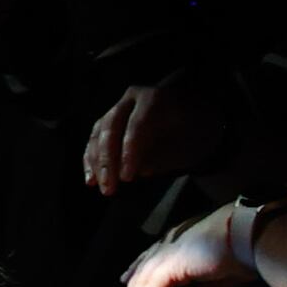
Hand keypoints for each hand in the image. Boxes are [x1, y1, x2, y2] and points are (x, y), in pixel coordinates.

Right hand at [82, 77, 227, 193]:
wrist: (197, 117)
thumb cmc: (195, 132)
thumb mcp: (188, 143)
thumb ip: (165, 156)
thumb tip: (141, 170)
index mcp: (154, 99)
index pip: (136, 125)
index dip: (130, 153)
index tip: (128, 178)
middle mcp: (131, 99)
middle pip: (111, 127)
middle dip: (108, 160)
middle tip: (109, 187)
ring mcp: (118, 108)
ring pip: (99, 133)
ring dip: (97, 163)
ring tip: (100, 186)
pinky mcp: (110, 120)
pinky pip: (95, 139)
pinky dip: (91, 160)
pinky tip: (90, 180)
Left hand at [119, 199, 271, 286]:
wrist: (248, 234)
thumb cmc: (243, 249)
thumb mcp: (224, 271)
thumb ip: (212, 282)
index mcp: (182, 241)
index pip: (153, 258)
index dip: (139, 270)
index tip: (127, 280)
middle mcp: (170, 244)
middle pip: (143, 271)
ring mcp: (169, 253)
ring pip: (143, 282)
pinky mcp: (170, 265)